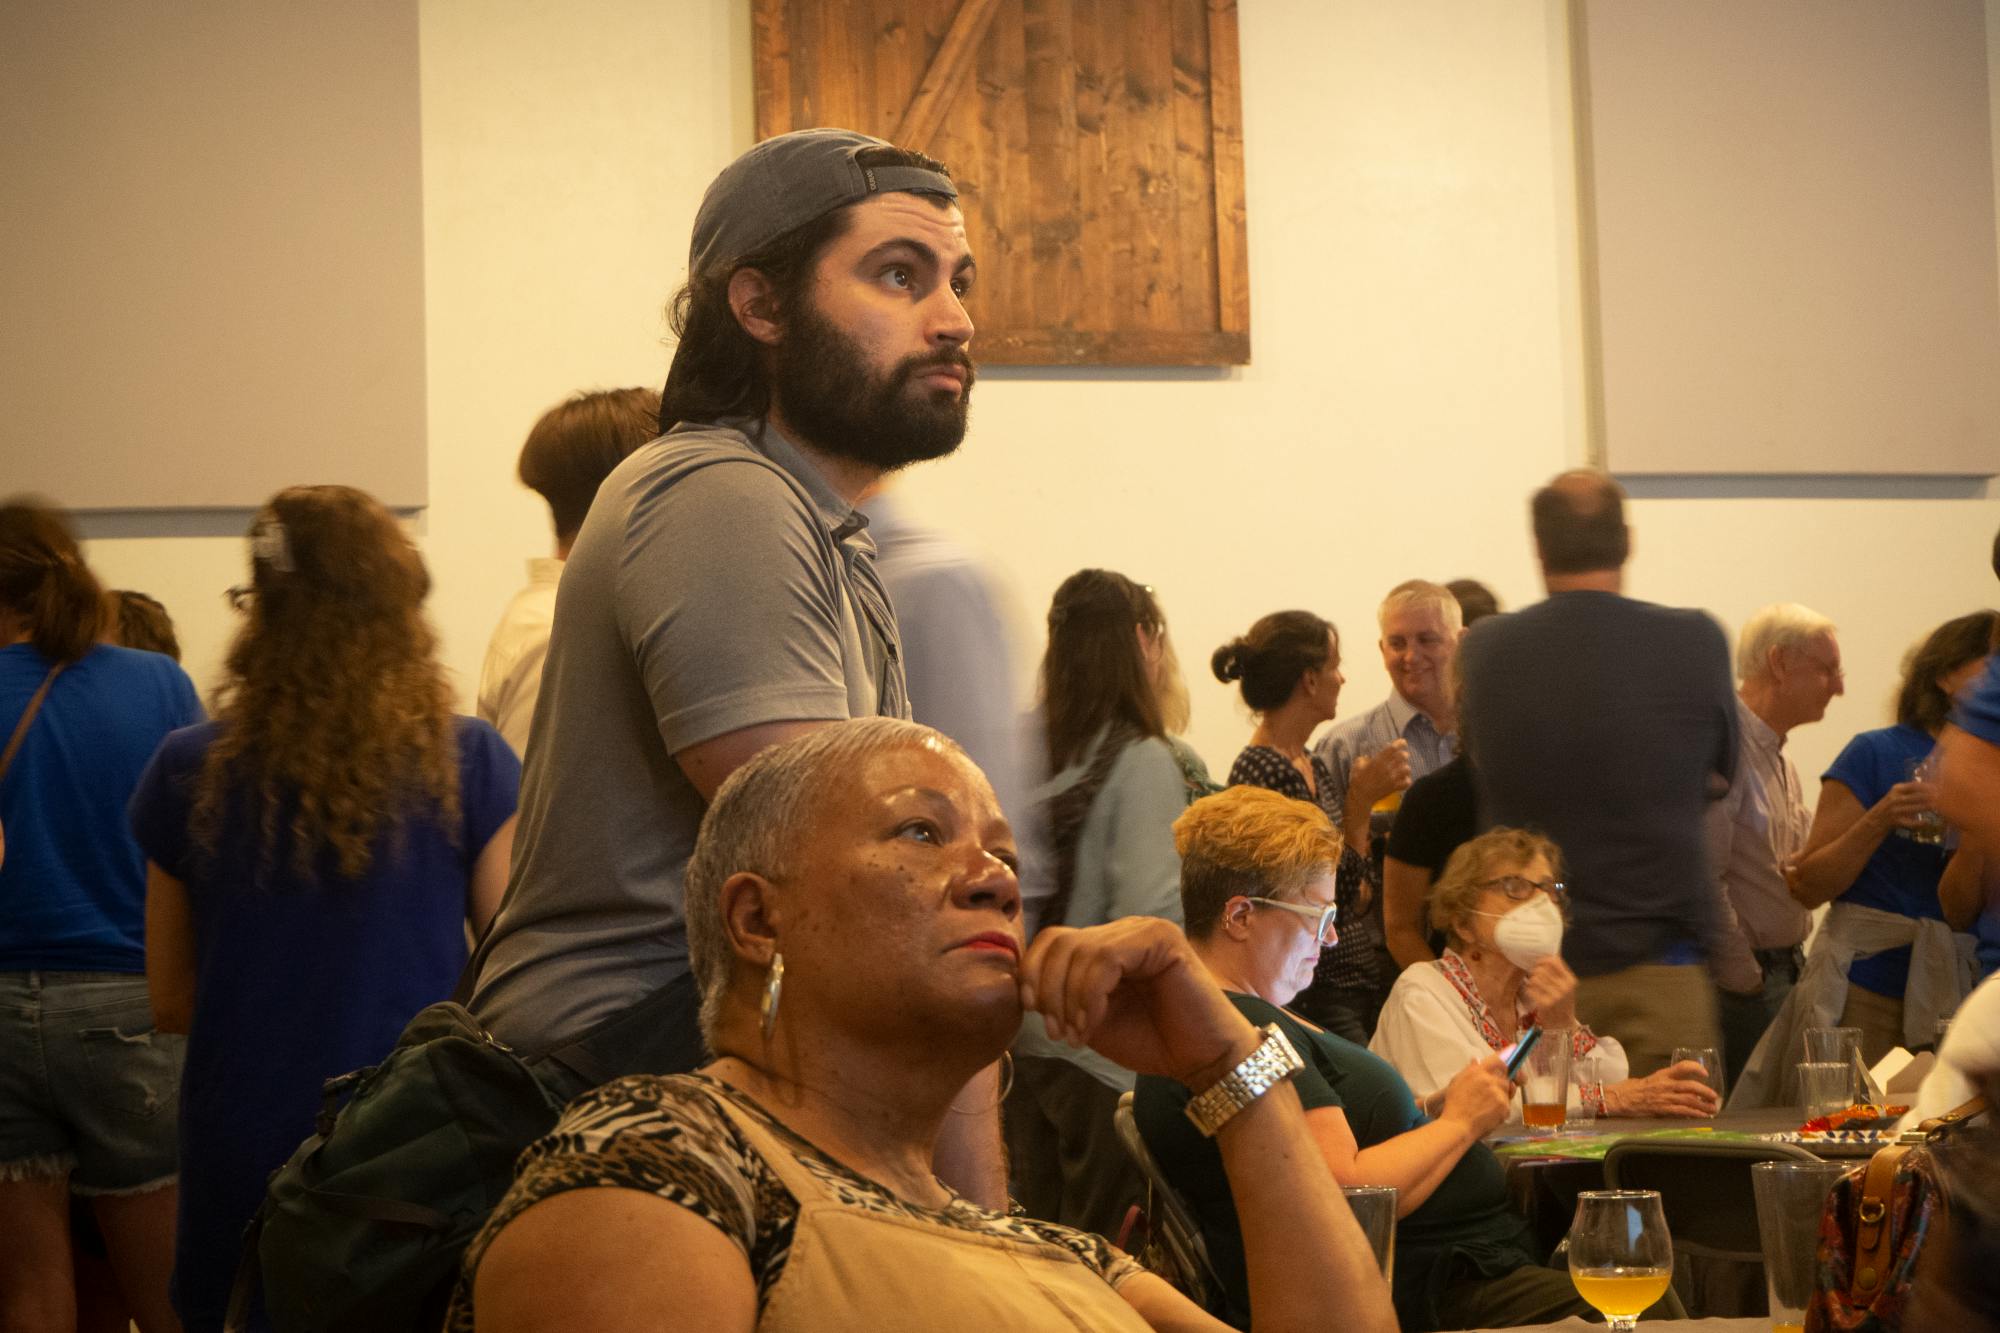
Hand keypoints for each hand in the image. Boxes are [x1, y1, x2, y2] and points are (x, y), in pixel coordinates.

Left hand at [1019, 918, 1259, 1088]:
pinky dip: (1090, 996)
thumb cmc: (1152, 1041)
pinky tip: (1092, 1023)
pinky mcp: (1161, 939)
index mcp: (1107, 945)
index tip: (1031, 1010)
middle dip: (1049, 991)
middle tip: (1058, 1032)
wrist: (1202, 1060)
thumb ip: (1064, 998)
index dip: (1034, 972)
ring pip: (1081, 952)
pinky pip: (1106, 960)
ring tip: (1077, 1034)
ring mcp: (1143, 930)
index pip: (1054, 939)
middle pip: (1061, 942)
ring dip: (1069, 1000)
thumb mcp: (1091, 1019)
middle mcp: (1124, 930)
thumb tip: (1024, 988)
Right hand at [1348, 742, 1412, 811]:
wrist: (1361, 797)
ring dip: (1405, 767)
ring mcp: (1392, 778)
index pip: (1393, 748)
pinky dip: (1407, 780)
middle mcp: (1387, 768)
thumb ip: (1364, 759)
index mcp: (1378, 761)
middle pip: (1403, 756)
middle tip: (1401, 756)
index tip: (1402, 742)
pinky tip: (1403, 779)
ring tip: (1401, 768)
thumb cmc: (1357, 780)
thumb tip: (1368, 757)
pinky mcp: (1394, 788)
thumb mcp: (1357, 765)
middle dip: (1403, 754)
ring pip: (1407, 769)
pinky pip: (1407, 782)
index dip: (1400, 743)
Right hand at [1438, 1055, 1513, 1137]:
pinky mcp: (1504, 1106)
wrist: (1458, 1125)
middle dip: (1501, 1084)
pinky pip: (1507, 1104)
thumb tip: (1477, 1060)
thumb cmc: (1455, 1105)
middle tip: (1492, 1093)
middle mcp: (1490, 1080)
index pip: (1499, 1060)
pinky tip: (1489, 1112)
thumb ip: (1470, 1069)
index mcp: (1478, 1071)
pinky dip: (1501, 1108)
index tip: (1508, 1065)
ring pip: (1508, 1091)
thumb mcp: (1457, 1081)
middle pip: (1506, 1077)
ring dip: (1502, 1096)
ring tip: (1487, 1105)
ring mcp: (1498, 1093)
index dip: (1505, 1063)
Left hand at [1520, 956, 1578, 1027]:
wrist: (1562, 1023)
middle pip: (1541, 969)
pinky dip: (1529, 989)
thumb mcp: (1566, 985)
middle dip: (1535, 971)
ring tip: (1534, 985)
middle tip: (1534, 975)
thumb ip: (1558, 971)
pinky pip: (1530, 989)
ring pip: (1534, 978)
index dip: (1542, 960)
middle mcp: (1564, 988)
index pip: (1553, 961)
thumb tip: (1547, 954)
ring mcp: (1555, 997)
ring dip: (1531, 980)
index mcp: (1570, 980)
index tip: (1538, 963)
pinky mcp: (1544, 1004)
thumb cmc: (1563, 1001)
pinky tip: (1533, 992)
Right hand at [1601, 1061, 1720, 1117]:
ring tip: (1712, 1109)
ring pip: (1689, 1100)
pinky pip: (1682, 1111)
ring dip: (1703, 1106)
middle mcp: (1665, 1085)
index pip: (1682, 1067)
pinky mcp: (1663, 1109)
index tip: (1705, 1073)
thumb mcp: (1651, 1079)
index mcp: (1662, 1075)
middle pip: (1690, 1086)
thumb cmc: (1634, 1088)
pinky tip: (1701, 1116)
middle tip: (1714, 1097)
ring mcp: (1664, 1098)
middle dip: (1705, 1092)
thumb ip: (1666, 1081)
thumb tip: (1681, 1086)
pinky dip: (1694, 1114)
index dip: (1696, 1068)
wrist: (1621, 1099)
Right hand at [1873, 780, 1935, 830]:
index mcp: (1896, 789)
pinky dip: (1919, 823)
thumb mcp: (1897, 794)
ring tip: (1938, 808)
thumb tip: (1932, 786)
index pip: (1915, 786)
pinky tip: (1928, 822)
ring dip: (1927, 808)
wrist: (1875, 819)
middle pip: (1916, 797)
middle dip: (1930, 797)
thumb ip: (1910, 790)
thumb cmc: (1891, 805)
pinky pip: (1910, 822)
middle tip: (1942, 798)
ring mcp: (1894, 810)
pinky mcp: (1895, 821)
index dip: (1928, 787)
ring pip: (1914, 808)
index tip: (1940, 788)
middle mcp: (1895, 798)